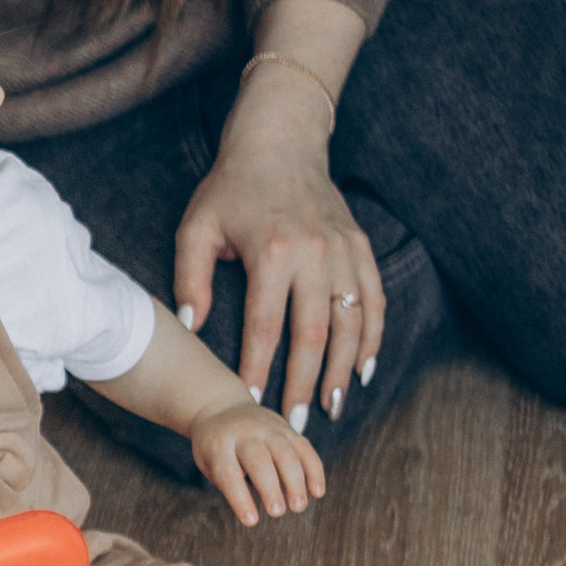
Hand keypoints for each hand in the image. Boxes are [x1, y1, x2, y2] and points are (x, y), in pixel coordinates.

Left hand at [173, 96, 382, 430]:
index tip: (252, 402)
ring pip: (350, 323)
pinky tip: (361, 371)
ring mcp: (345, 251)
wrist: (281, 142)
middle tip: (294, 422)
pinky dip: (371, 339)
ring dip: (342, 370)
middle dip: (303, 382)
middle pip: (313, 333)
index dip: (259, 368)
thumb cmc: (230, 189)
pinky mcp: (362, 248)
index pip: (265, 326)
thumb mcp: (197, 226)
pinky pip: (374, 302)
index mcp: (271, 251)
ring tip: (330, 407)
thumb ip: (191, 277)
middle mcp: (315, 253)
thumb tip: (192, 327)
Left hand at [190, 393, 326, 527]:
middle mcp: (245, 433)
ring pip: (286, 453)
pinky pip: (304, 448)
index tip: (251, 521)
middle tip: (277, 512)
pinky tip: (317, 492)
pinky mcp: (287, 428)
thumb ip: (228, 482)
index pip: (228, 473)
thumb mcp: (209, 462)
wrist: (222, 407)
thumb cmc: (215, 448)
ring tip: (298, 506)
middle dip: (270, 487)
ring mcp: (268, 428)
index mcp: (219, 444)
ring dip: (295, 481)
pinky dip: (313, 470)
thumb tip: (254, 508)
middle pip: (259, 460)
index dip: (240, 498)